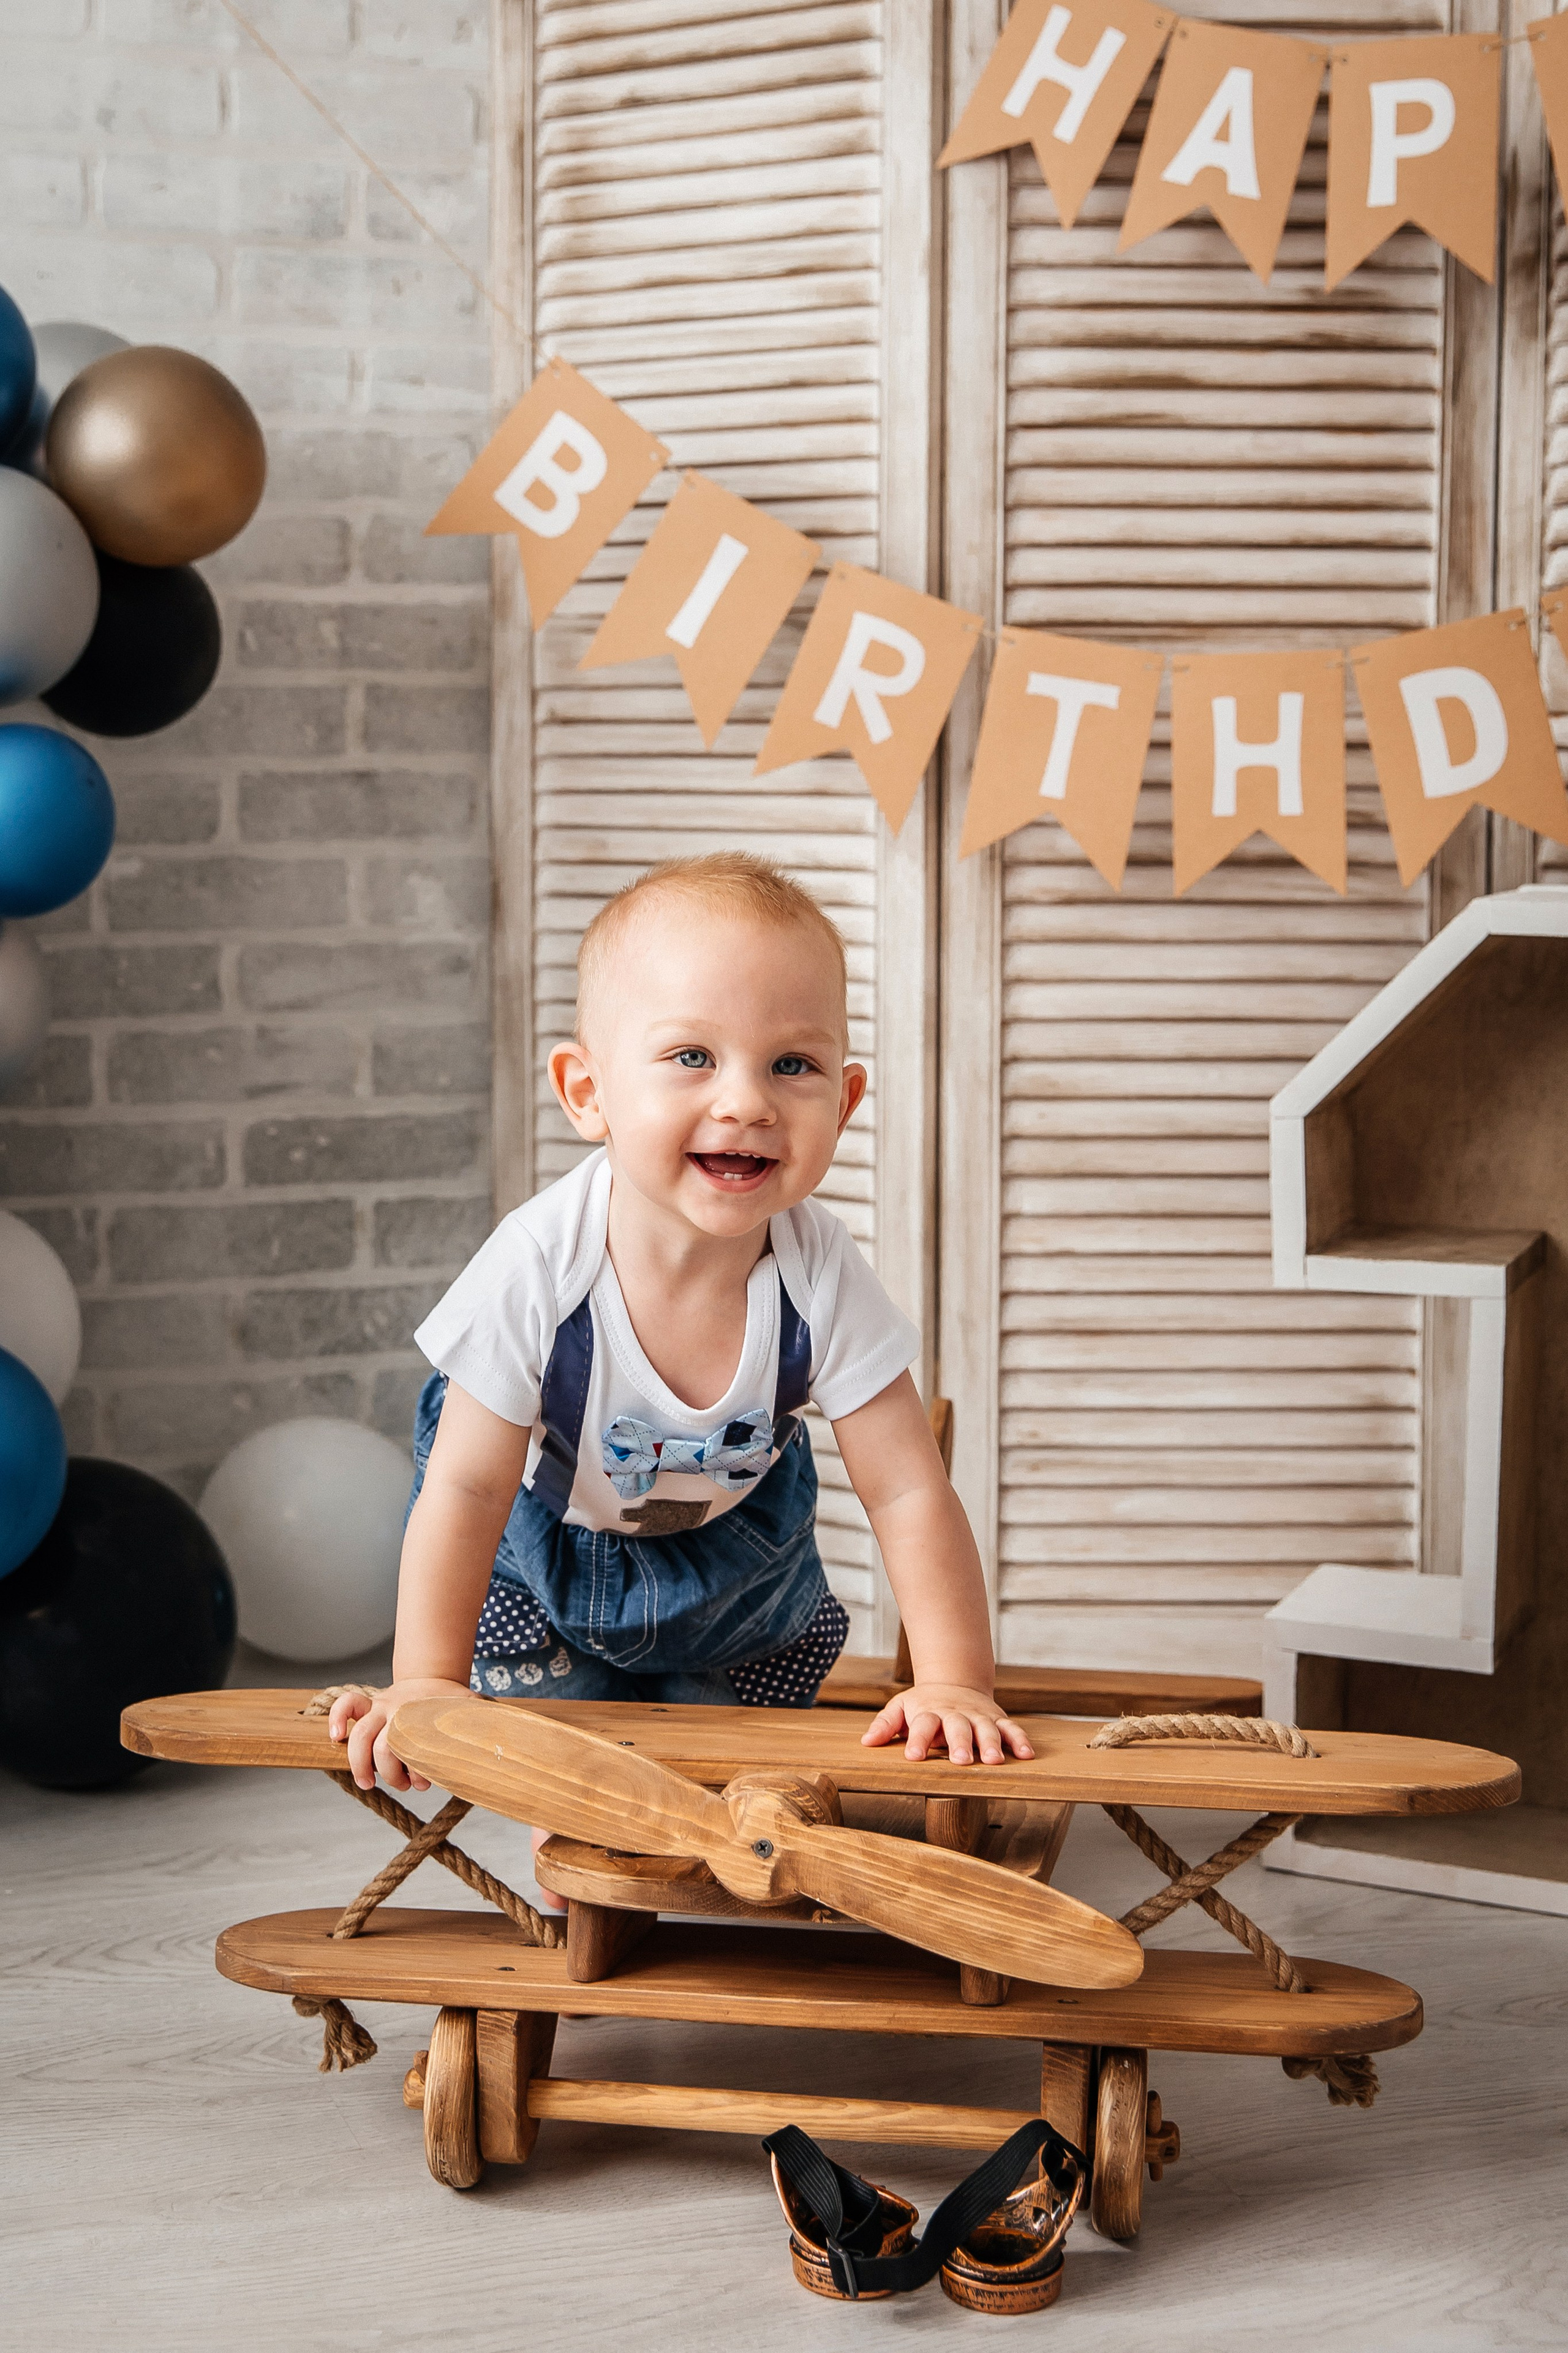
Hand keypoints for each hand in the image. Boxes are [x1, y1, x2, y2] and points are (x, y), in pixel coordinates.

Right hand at [328, 1677, 471, 1792]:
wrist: (435, 1677)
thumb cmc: (452, 1704)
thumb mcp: (468, 1712)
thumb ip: (478, 1726)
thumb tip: (499, 1748)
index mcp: (420, 1713)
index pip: (407, 1742)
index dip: (407, 1764)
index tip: (416, 1782)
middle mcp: (397, 1710)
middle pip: (380, 1745)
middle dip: (388, 1773)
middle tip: (402, 1787)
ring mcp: (380, 1707)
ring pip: (360, 1735)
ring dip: (360, 1764)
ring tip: (369, 1784)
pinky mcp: (370, 1707)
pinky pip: (346, 1706)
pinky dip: (337, 1719)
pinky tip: (334, 1738)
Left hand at [861, 1684, 1034, 1765]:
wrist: (953, 1680)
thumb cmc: (923, 1704)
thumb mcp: (900, 1708)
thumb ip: (885, 1724)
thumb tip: (866, 1742)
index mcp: (929, 1712)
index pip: (922, 1725)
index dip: (917, 1740)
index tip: (913, 1756)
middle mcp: (955, 1714)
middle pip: (958, 1727)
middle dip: (959, 1743)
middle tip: (960, 1761)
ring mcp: (978, 1716)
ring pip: (986, 1728)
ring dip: (991, 1743)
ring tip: (994, 1760)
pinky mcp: (997, 1718)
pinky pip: (1011, 1728)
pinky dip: (1020, 1740)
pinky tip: (1027, 1755)